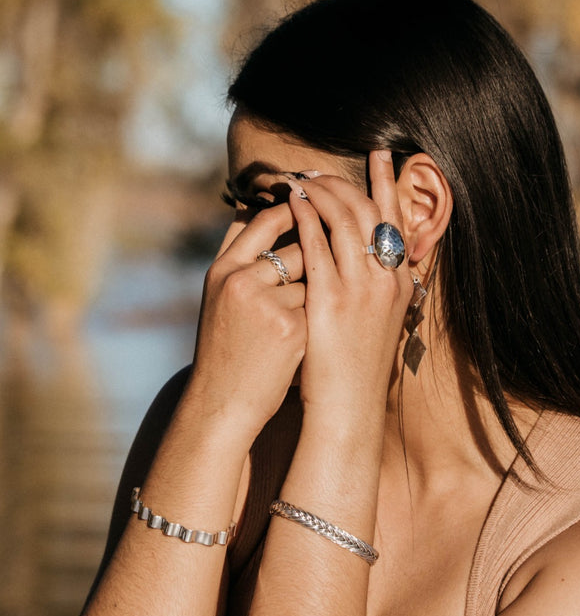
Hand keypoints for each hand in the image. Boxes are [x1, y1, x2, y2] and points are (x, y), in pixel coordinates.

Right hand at [187, 203, 306, 434]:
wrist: (223, 402)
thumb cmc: (227, 348)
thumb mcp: (222, 299)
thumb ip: (245, 260)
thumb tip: (272, 217)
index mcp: (223, 270)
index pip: (263, 221)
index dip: (293, 213)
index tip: (313, 215)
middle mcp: (241, 281)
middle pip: (298, 247)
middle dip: (314, 262)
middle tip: (317, 279)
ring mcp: (266, 305)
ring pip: (314, 279)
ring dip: (316, 295)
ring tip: (299, 322)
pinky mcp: (290, 329)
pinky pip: (320, 308)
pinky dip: (318, 321)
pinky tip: (302, 343)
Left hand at [289, 151, 413, 417]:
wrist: (349, 409)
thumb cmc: (357, 370)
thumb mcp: (379, 325)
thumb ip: (378, 290)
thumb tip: (371, 265)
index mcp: (400, 285)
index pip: (397, 222)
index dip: (388, 185)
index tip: (380, 156)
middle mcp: (387, 281)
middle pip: (372, 212)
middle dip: (347, 182)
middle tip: (323, 168)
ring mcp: (362, 289)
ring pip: (346, 221)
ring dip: (324, 193)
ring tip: (303, 179)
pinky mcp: (332, 300)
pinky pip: (318, 245)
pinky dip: (307, 218)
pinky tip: (294, 203)